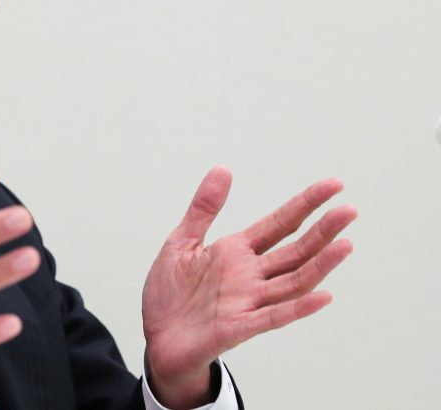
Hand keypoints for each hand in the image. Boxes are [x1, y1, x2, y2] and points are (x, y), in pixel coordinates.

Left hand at [141, 167, 356, 408]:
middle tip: (350, 210)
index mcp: (236, 252)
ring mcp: (248, 301)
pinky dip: (299, 307)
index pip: (280, 224)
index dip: (305, 204)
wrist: (156, 338)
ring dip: (320, 265)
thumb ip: (203, 209)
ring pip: (293, 282)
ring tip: (345, 244)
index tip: (334, 185)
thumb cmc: (170, 293)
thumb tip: (223, 169)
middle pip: (295, 250)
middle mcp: (249, 275)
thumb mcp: (181, 242)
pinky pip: (274, 317)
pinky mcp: (239, 327)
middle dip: (322, 230)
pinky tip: (323, 295)